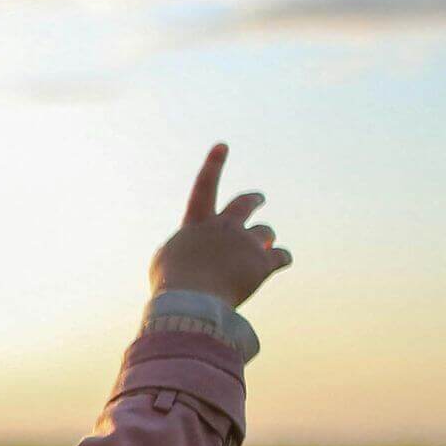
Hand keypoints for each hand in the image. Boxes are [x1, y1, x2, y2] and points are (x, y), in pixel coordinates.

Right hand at [150, 142, 292, 308]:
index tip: (223, 145)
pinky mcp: (263, 262)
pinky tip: (282, 260)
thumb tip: (188, 253)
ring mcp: (245, 243)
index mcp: (197, 224)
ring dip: (267, 238)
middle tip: (260, 199)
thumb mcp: (163, 263)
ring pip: (266, 232)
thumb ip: (177, 250)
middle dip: (254, 200)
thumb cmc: (171, 285)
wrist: (191, 301)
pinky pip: (282, 256)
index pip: (204, 188)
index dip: (213, 165)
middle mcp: (223, 227)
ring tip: (267, 245)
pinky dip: (282, 258)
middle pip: (245, 203)